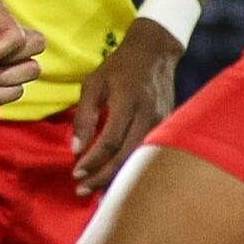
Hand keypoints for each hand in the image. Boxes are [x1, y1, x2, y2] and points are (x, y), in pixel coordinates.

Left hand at [65, 17, 180, 194]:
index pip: (110, 141)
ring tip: (95, 189)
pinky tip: (115, 177)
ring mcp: (161, 122)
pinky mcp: (167, 127)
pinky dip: (129, 167)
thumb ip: (84, 116)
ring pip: (138, 158)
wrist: (155, 53)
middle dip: (102, 176)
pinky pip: (147, 153)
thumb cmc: (119, 67)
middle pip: (126, 156)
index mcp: (128, 102)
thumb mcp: (93, 84)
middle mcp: (148, 115)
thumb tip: (76, 148)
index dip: (93, 160)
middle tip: (81, 189)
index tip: (76, 172)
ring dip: (116, 177)